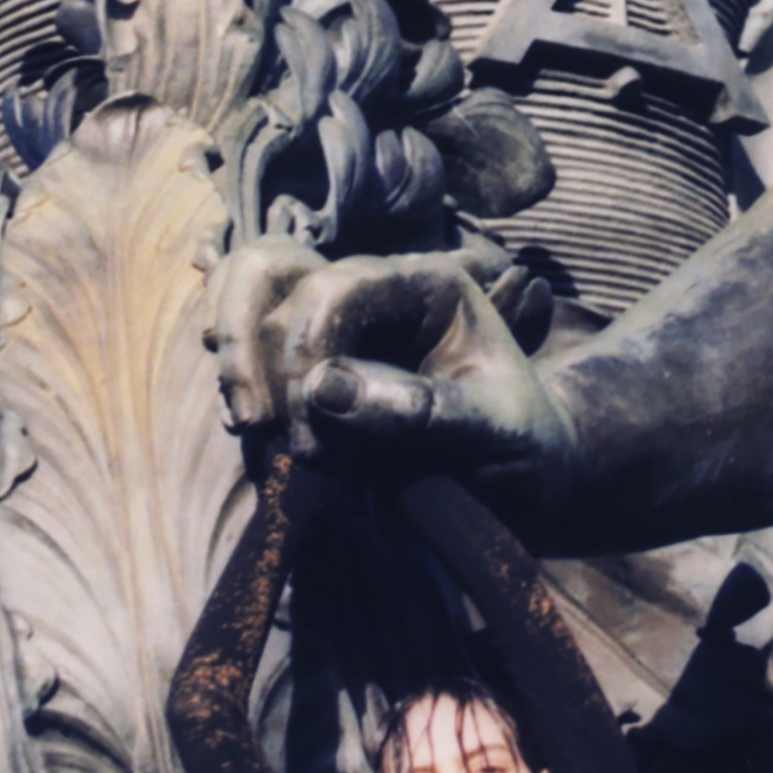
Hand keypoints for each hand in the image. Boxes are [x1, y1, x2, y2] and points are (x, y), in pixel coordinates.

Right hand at [213, 241, 574, 493]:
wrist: (523, 485)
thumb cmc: (523, 449)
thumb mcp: (491, 431)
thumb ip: (416, 408)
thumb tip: (323, 388)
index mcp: (428, 287)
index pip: (339, 287)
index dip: (308, 346)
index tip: (310, 426)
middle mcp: (378, 295)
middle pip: (283, 293)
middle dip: (266, 362)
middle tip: (285, 442)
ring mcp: (344, 330)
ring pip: (257, 322)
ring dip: (251, 380)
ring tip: (280, 444)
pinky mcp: (320, 369)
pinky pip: (257, 363)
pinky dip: (249, 395)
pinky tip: (266, 437)